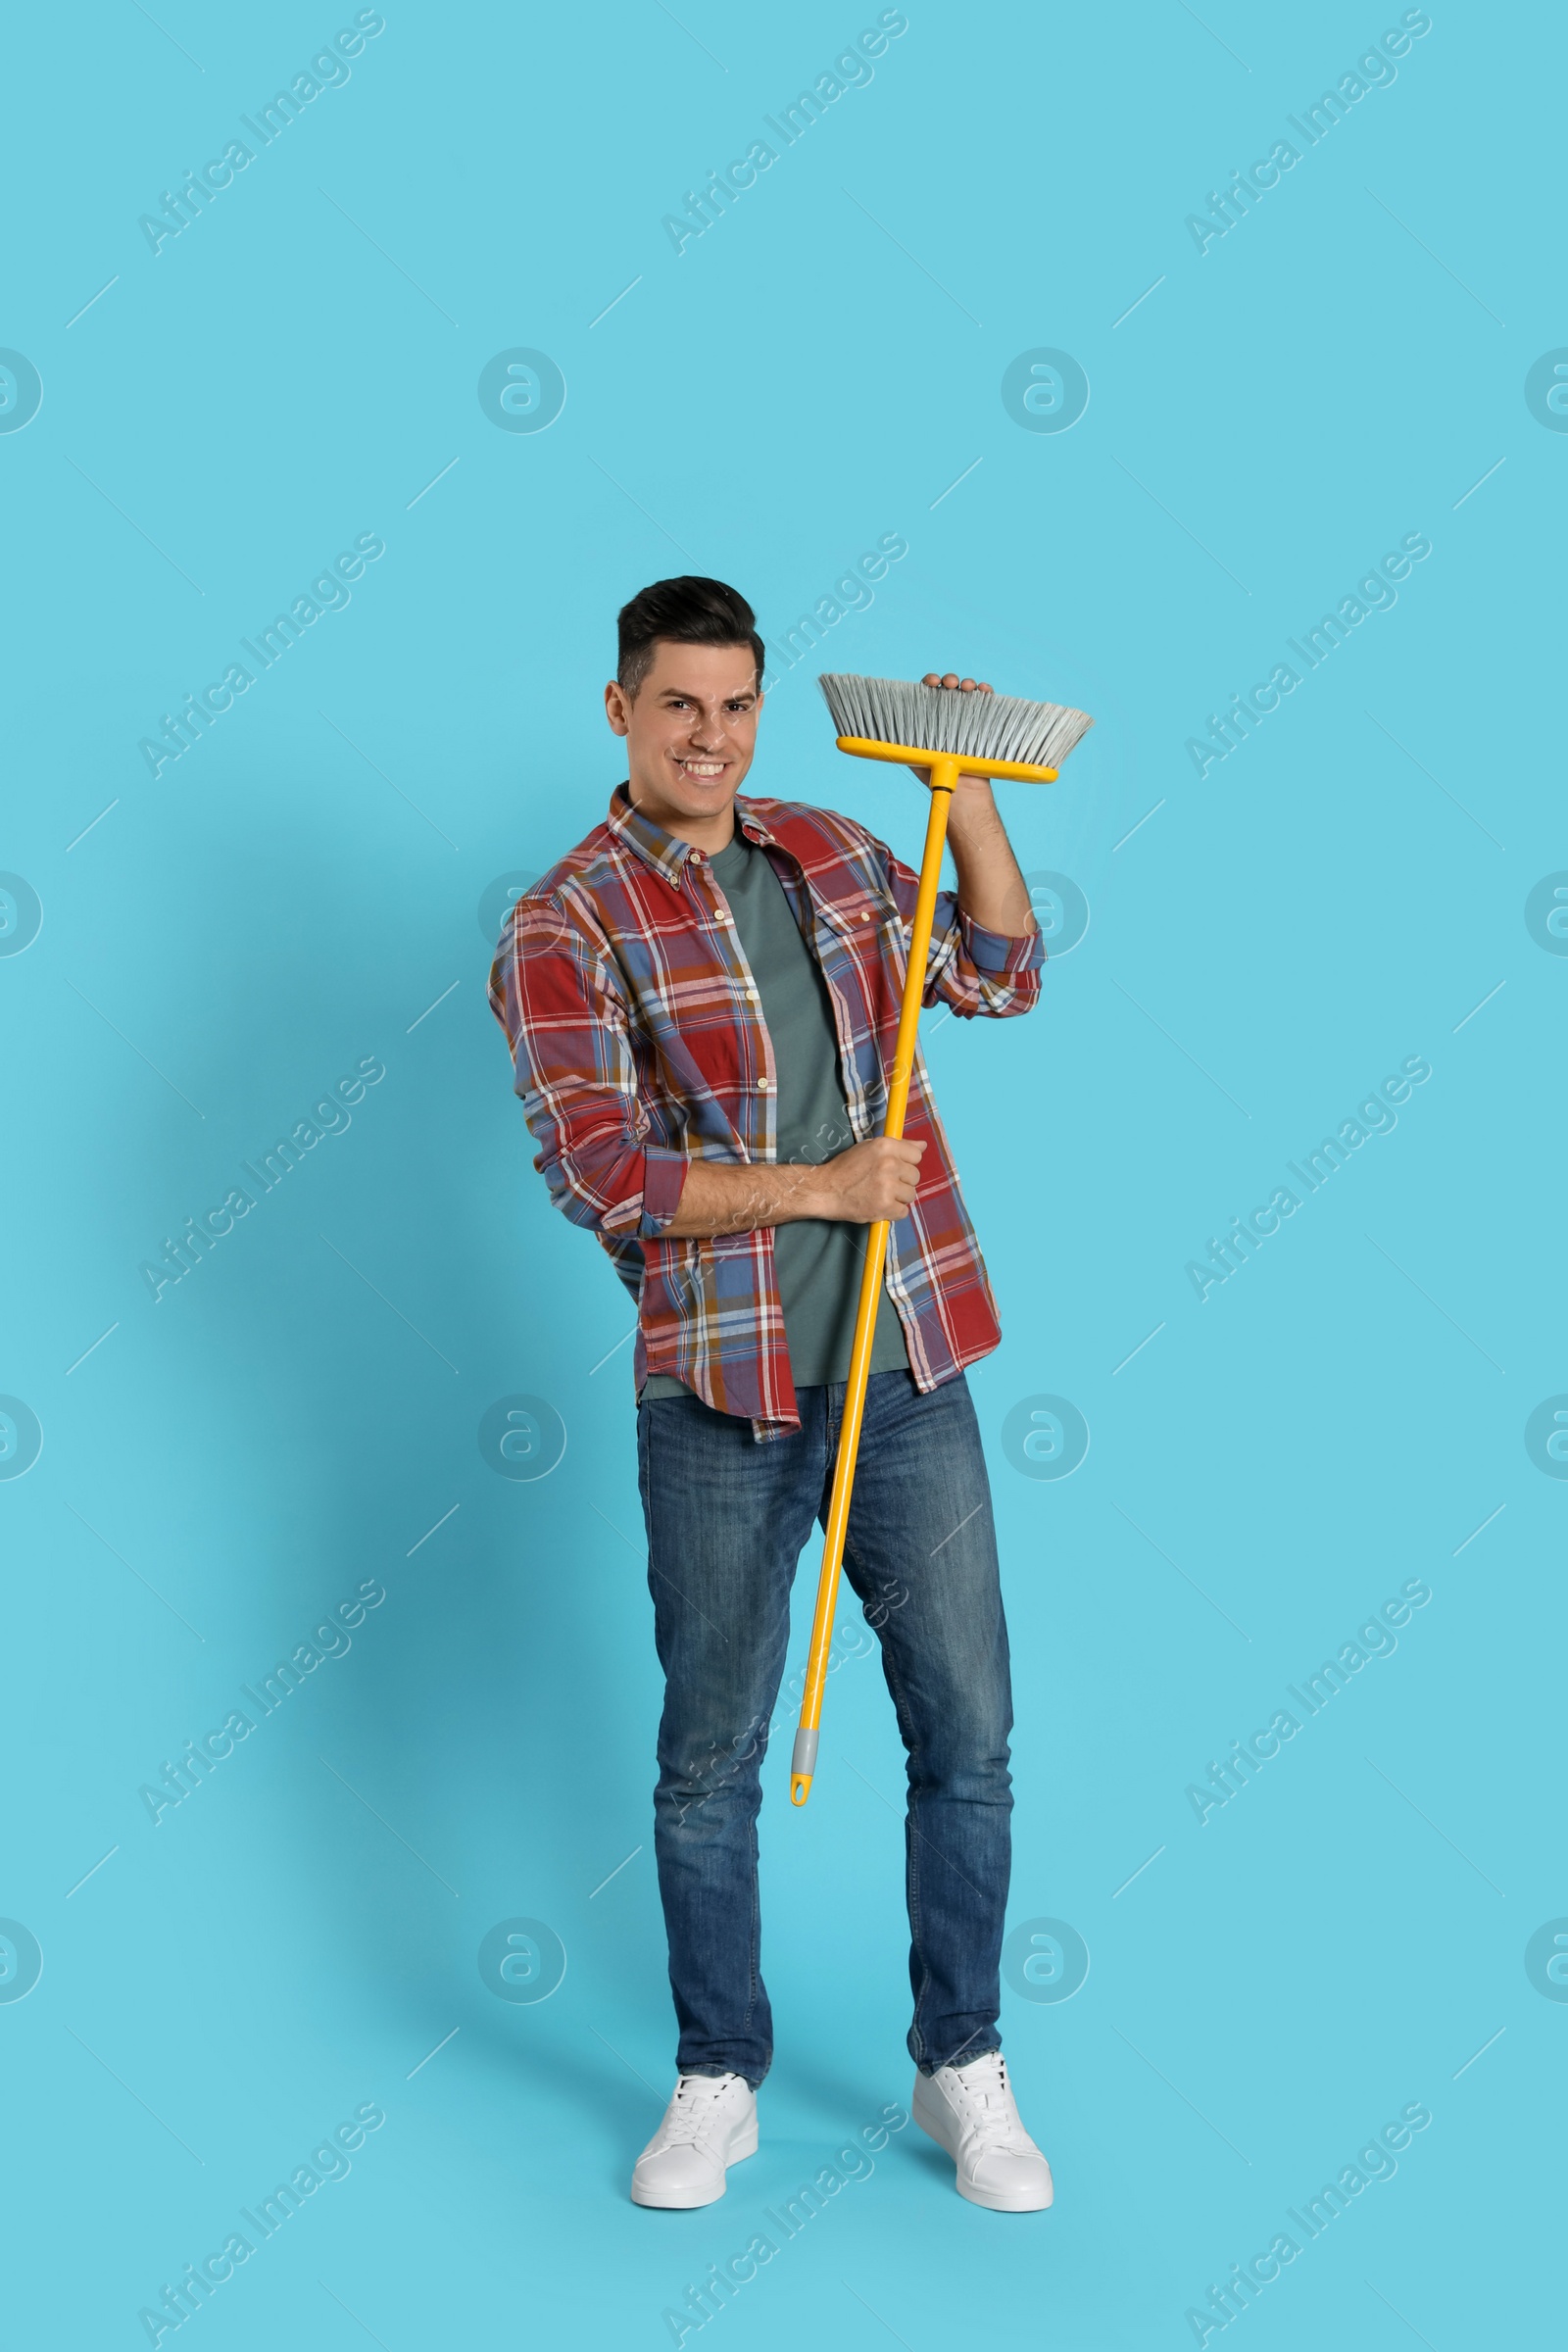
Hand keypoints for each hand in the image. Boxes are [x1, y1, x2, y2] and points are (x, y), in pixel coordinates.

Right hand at [811, 1136, 926, 1223]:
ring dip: (898, 1198)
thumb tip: (923, 1145)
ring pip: (910, 1195)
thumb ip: (897, 1146)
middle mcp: (889, 1164)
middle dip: (902, 1182)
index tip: (894, 1168)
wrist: (825, 1190)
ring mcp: (888, 1186)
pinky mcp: (885, 1206)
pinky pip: (903, 1212)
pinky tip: (878, 1206)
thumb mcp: (868, 1148)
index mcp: (885, 1146)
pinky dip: (893, 1212)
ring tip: (879, 1195)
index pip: (916, 1155)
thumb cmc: (845, 1169)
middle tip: (883, 1184)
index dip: (906, 1163)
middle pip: (915, 1176)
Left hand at [910, 671, 995, 795]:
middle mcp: (946, 714)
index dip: (928, 683)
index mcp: (928, 718)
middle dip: (949, 680)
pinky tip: (984, 691)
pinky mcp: (984, 721)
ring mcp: (966, 716)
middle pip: (947, 688)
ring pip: (967, 691)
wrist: (964, 791)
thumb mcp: (915, 759)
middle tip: (950, 684)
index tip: (931, 682)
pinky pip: (986, 702)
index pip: (926, 693)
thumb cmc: (937, 777)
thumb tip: (881, 737)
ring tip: (968, 687)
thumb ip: (903, 746)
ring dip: (967, 683)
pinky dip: (986, 692)